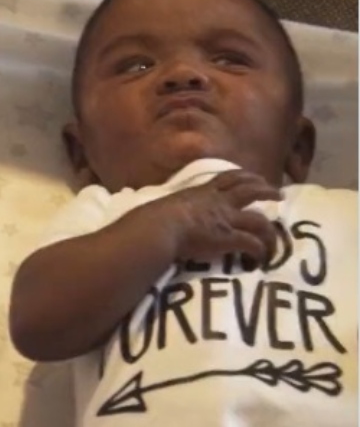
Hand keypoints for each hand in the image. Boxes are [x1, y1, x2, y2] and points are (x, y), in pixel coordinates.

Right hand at [140, 169, 281, 264]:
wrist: (161, 227)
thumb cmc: (157, 216)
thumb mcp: (170, 203)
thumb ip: (177, 207)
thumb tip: (168, 213)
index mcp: (203, 192)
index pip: (228, 178)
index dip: (244, 176)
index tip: (254, 177)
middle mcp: (219, 202)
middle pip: (249, 190)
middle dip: (266, 190)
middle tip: (278, 194)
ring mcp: (226, 220)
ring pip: (258, 219)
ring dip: (270, 228)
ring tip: (277, 234)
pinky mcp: (229, 238)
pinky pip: (252, 243)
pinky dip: (260, 250)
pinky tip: (261, 258)